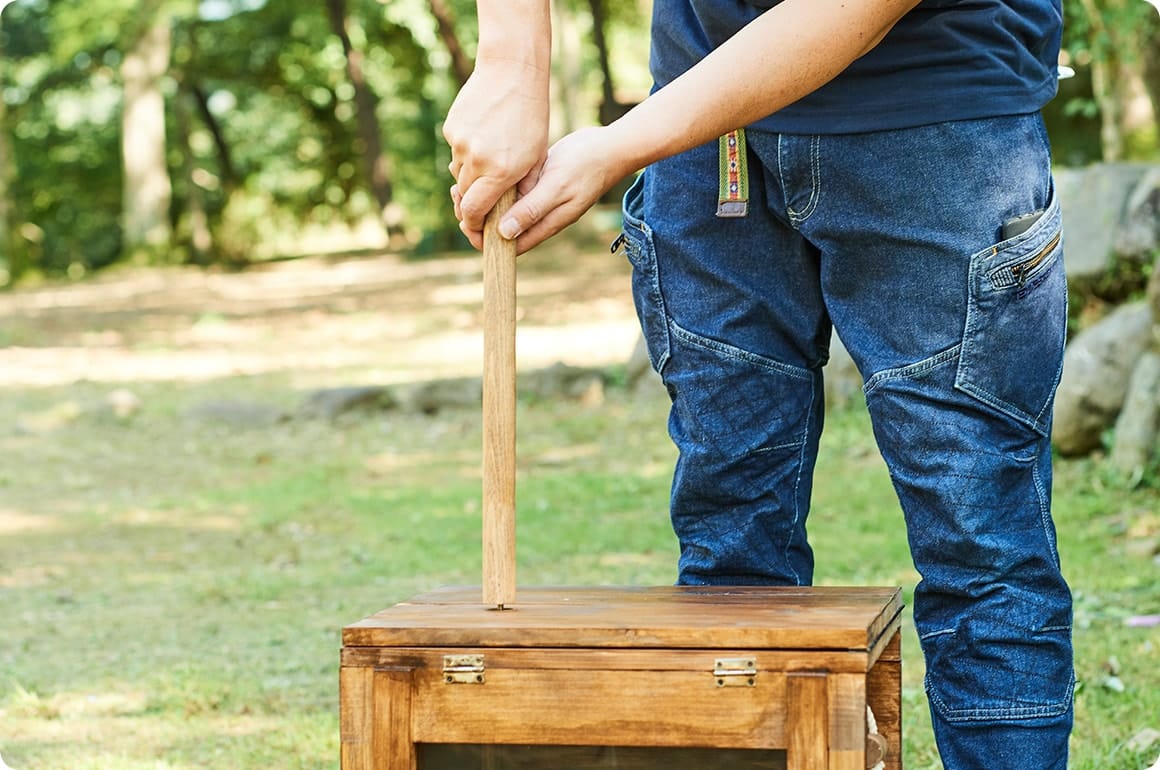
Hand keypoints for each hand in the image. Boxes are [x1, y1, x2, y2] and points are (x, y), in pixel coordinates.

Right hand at [443, 58, 549, 242]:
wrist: (512, 72)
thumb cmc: (532, 117)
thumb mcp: (536, 157)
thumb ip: (521, 188)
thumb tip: (509, 216)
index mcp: (500, 172)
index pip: (474, 211)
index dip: (473, 223)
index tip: (476, 226)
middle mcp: (476, 160)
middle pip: (464, 195)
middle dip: (472, 200)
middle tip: (484, 198)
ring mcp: (460, 143)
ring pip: (459, 172)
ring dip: (471, 174)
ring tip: (491, 158)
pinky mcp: (452, 128)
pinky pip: (456, 150)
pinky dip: (467, 151)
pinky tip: (484, 136)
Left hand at [458, 125, 633, 254]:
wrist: (611, 146)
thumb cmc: (586, 166)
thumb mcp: (556, 187)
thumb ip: (531, 210)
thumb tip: (504, 234)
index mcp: (545, 224)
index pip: (509, 245)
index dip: (484, 239)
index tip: (464, 222)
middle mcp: (541, 216)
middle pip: (503, 228)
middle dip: (477, 216)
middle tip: (457, 194)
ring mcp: (541, 200)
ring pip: (505, 208)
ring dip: (483, 199)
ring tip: (460, 182)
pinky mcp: (540, 184)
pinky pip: (512, 191)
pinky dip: (495, 185)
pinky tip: (481, 170)